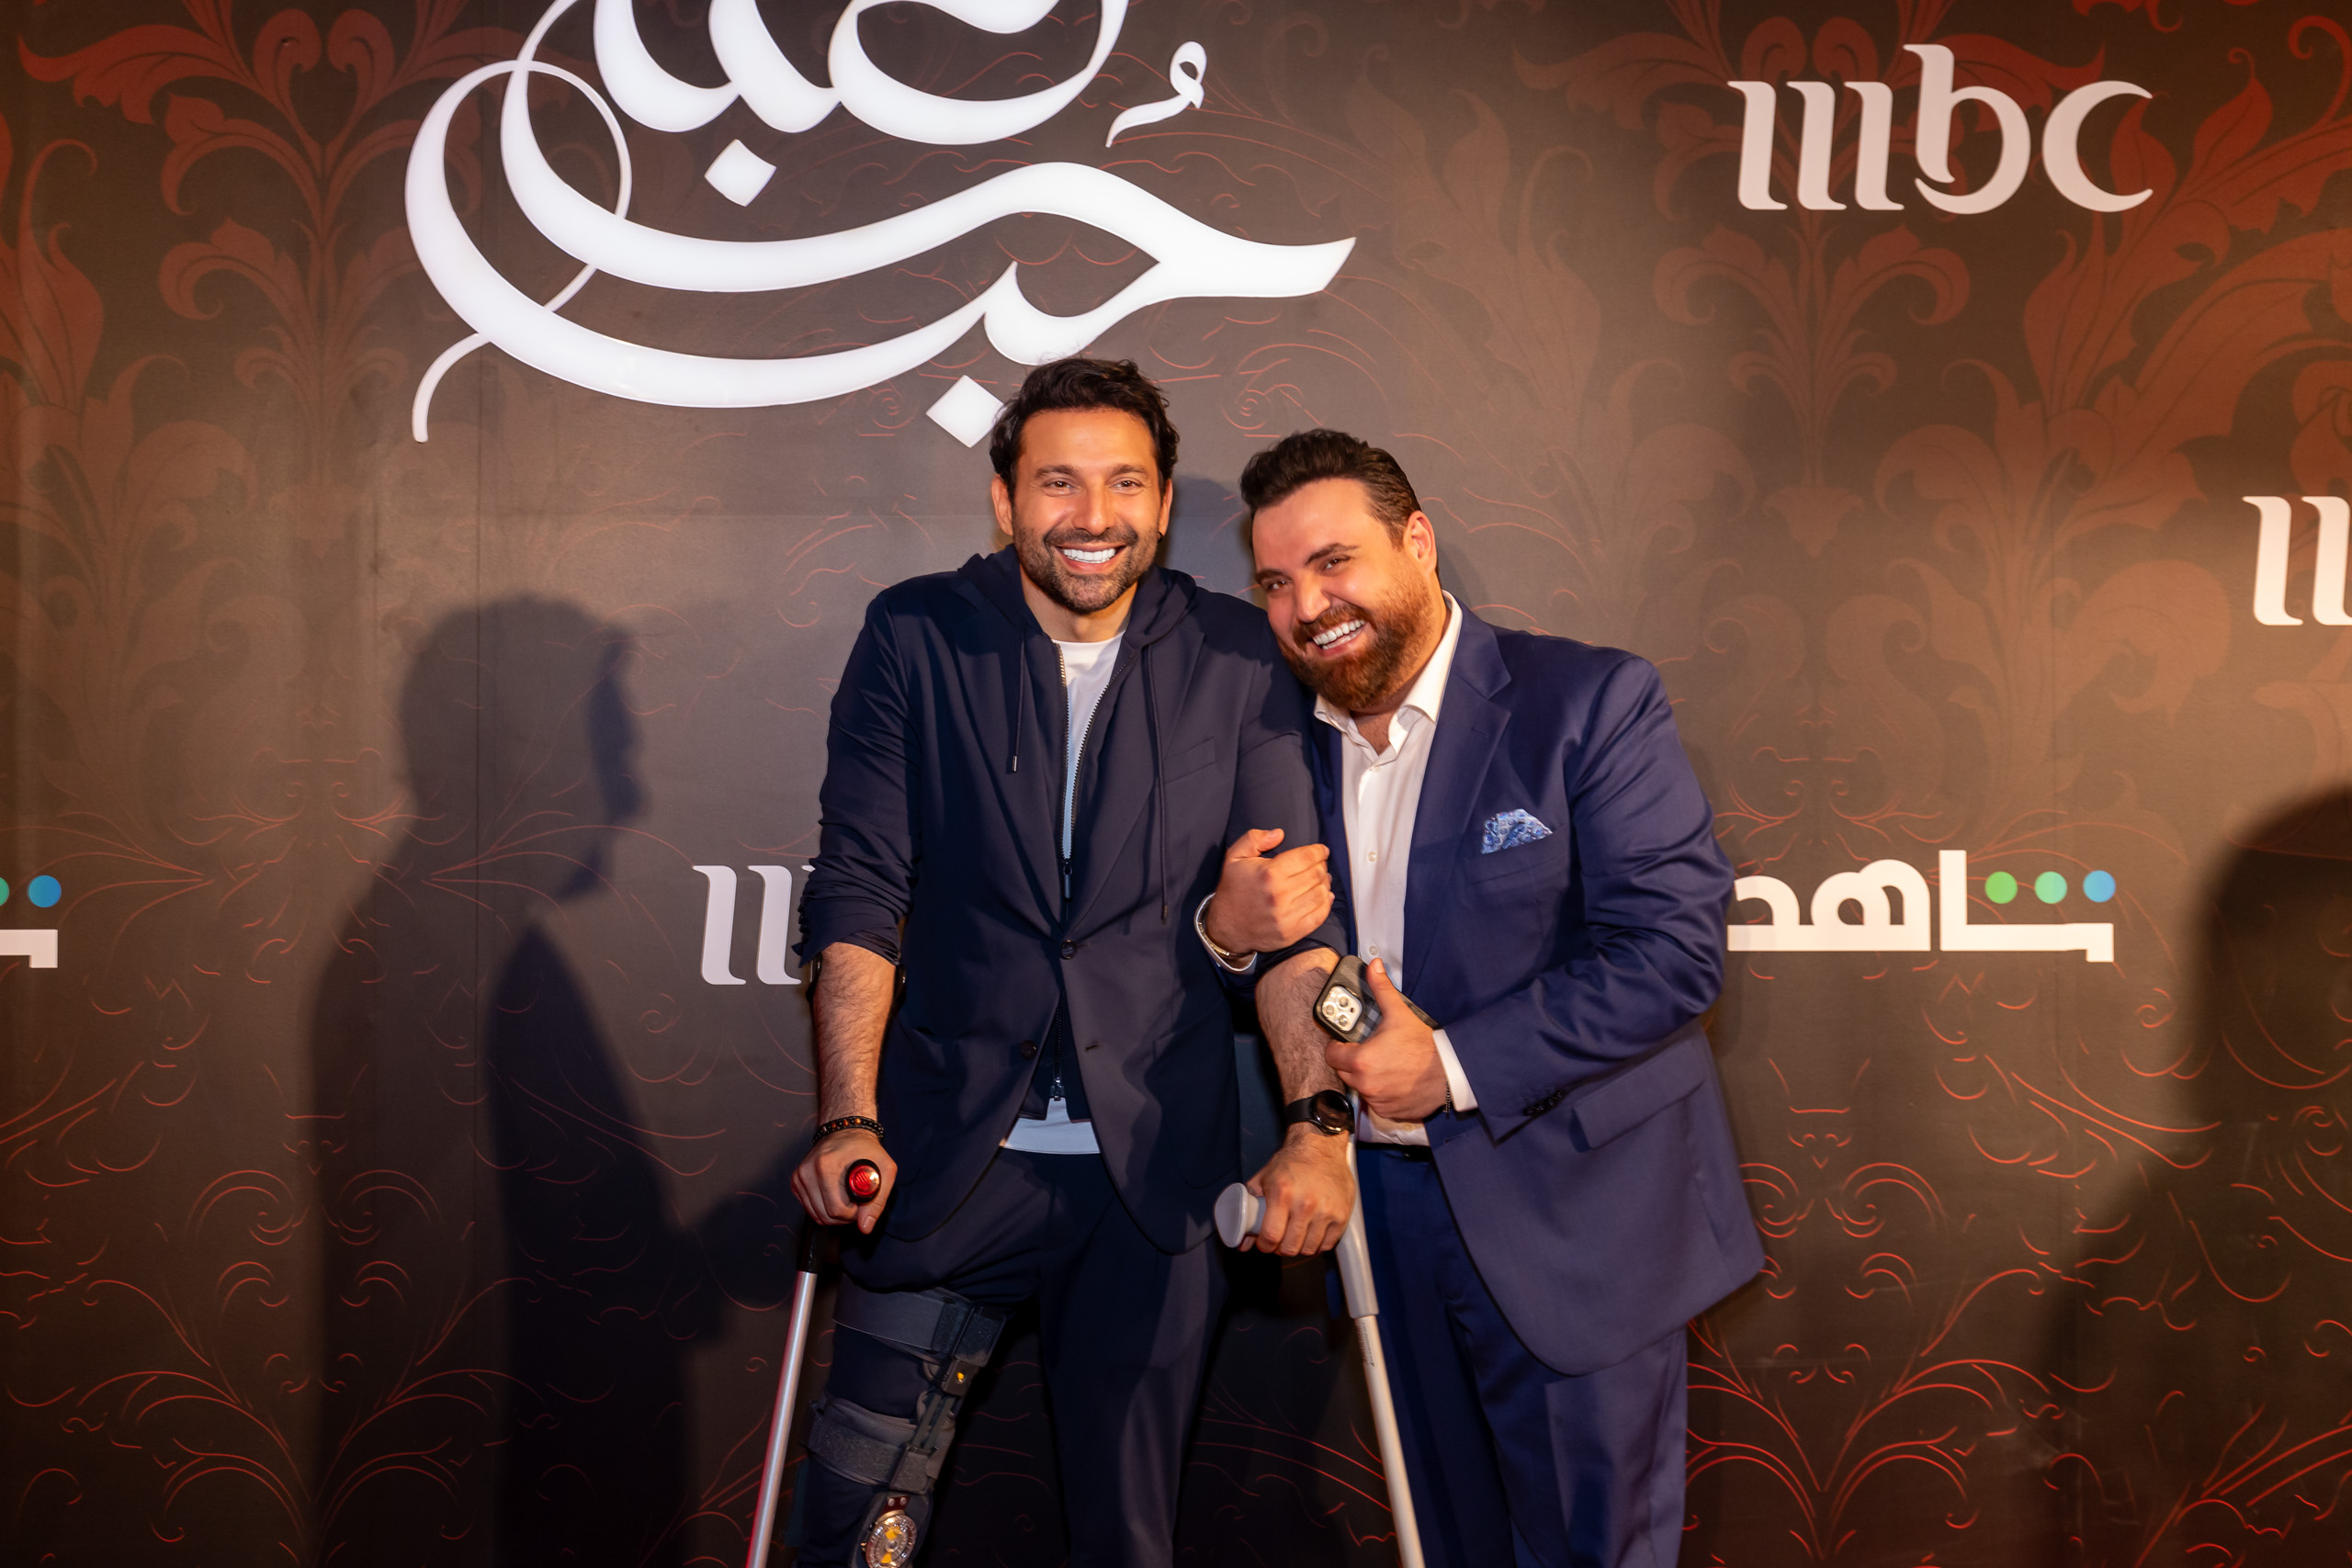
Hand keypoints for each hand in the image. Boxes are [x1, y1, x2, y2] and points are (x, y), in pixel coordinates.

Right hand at [791, 1128, 896, 1233]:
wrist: (847, 1131)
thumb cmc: (867, 1149)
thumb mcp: (885, 1170)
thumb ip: (878, 1201)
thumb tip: (865, 1227)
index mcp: (827, 1166)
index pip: (836, 1210)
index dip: (853, 1214)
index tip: (862, 1204)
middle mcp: (808, 1170)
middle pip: (825, 1215)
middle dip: (844, 1216)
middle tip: (856, 1203)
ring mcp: (799, 1175)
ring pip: (815, 1215)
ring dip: (833, 1214)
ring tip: (846, 1199)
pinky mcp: (796, 1180)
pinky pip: (809, 1208)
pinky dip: (822, 1208)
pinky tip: (834, 1195)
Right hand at [1205, 828, 1333, 956]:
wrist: (1225, 927)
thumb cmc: (1232, 890)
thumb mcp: (1235, 857)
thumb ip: (1254, 839)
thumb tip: (1279, 833)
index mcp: (1269, 874)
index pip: (1306, 857)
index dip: (1318, 851)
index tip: (1321, 851)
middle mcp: (1280, 895)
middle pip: (1316, 874)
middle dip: (1321, 866)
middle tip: (1320, 864)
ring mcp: (1286, 917)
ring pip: (1320, 894)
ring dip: (1325, 883)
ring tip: (1322, 879)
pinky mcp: (1291, 933)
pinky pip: (1319, 916)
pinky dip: (1326, 904)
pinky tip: (1324, 896)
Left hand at [1243, 1127, 1352, 1254]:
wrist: (1321, 1146)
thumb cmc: (1291, 1161)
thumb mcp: (1264, 1178)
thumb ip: (1250, 1207)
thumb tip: (1242, 1240)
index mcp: (1282, 1194)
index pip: (1271, 1236)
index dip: (1264, 1245)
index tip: (1264, 1243)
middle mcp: (1305, 1204)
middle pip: (1290, 1247)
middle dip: (1280, 1248)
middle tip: (1279, 1240)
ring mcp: (1326, 1211)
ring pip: (1308, 1249)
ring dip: (1299, 1247)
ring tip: (1295, 1237)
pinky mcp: (1342, 1215)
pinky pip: (1327, 1244)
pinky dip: (1317, 1244)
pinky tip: (1311, 1234)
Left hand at [1326, 959, 1447, 1121]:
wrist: (1450, 1073)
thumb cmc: (1424, 1046)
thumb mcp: (1400, 1014)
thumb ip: (1382, 989)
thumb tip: (1373, 967)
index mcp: (1361, 1060)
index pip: (1331, 1055)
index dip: (1337, 1046)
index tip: (1346, 1043)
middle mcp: (1365, 1084)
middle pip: (1344, 1072)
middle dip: (1352, 1061)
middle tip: (1369, 1051)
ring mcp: (1377, 1100)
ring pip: (1360, 1087)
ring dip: (1366, 1078)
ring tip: (1385, 1065)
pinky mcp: (1388, 1112)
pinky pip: (1376, 1102)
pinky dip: (1381, 1093)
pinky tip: (1394, 1080)